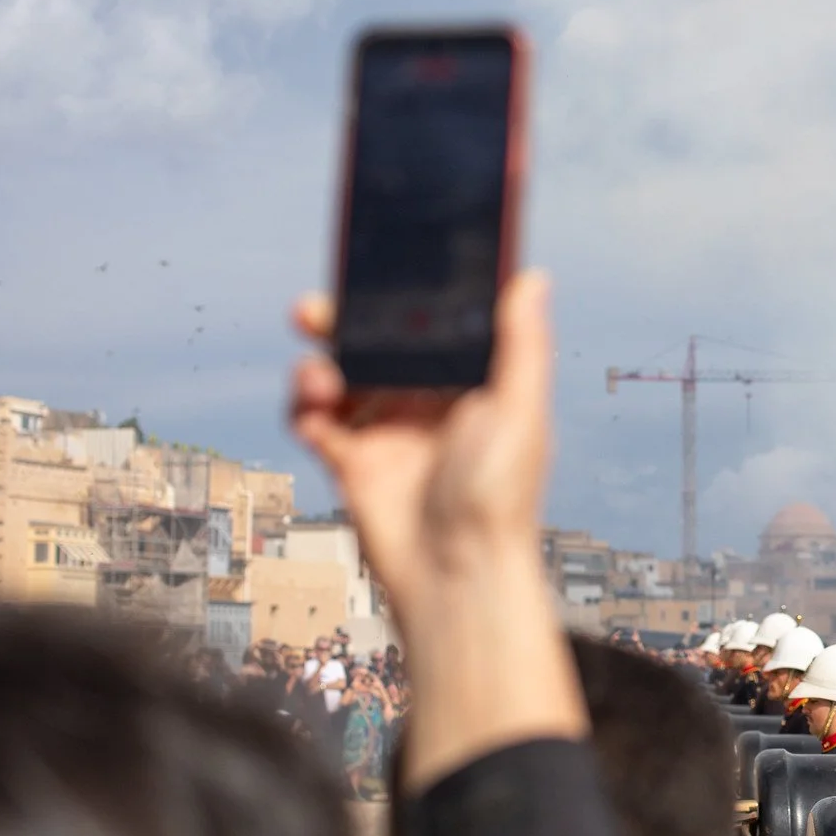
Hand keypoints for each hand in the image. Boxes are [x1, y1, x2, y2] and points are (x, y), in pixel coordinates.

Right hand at [287, 271, 583, 789]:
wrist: (454, 576)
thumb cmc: (499, 498)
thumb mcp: (519, 409)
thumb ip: (521, 343)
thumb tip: (531, 276)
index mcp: (475, 381)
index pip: (436, 322)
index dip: (407, 293)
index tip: (378, 259)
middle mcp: (432, 400)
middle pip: (379, 342)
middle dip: (344, 320)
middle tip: (313, 308)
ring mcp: (391, 429)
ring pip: (342, 375)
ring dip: (320, 365)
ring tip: (318, 377)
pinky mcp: (354, 462)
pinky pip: (316, 420)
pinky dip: (304, 407)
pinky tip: (311, 410)